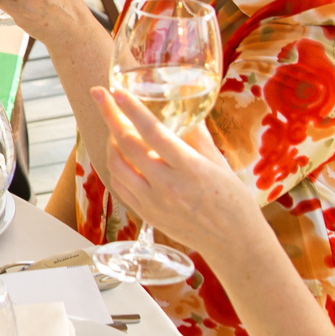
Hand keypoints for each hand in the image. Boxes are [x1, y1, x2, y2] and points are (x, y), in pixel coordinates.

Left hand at [90, 87, 259, 259]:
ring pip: (116, 167)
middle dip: (109, 116)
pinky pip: (120, 186)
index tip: (116, 90)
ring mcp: (153, 203)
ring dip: (110, 142)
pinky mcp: (147, 215)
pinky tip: (120, 155)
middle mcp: (167, 186)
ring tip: (114, 126)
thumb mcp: (220, 163)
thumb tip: (185, 108)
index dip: (132, 109)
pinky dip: (115, 166)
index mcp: (190, 169)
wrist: (234, 244)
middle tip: (100, 96)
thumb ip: (197, 137)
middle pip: (127, 146)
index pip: (153, 132)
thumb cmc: (233, 201)